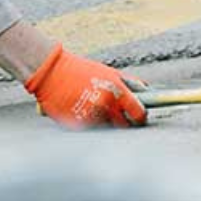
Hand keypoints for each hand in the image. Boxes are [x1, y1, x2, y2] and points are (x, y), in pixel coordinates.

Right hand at [25, 43, 146, 128]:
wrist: (53, 73)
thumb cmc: (82, 70)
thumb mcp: (109, 72)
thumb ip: (128, 83)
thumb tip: (147, 89)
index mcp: (117, 90)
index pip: (138, 112)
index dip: (141, 116)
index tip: (140, 117)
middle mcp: (106, 105)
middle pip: (125, 126)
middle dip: (125, 123)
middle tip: (121, 117)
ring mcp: (92, 117)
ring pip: (107, 129)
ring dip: (106, 123)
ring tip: (97, 110)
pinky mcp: (78, 126)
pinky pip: (91, 130)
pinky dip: (90, 125)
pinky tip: (84, 113)